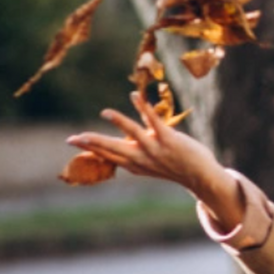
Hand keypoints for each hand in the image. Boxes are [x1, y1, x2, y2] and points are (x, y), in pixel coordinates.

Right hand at [66, 92, 243, 227]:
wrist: (201, 176)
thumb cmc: (174, 167)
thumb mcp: (150, 164)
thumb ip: (134, 156)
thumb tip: (119, 149)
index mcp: (134, 164)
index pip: (107, 155)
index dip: (90, 148)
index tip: (72, 140)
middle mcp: (142, 158)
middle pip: (113, 149)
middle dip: (93, 142)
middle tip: (73, 137)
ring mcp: (155, 149)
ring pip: (133, 134)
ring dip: (120, 121)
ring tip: (105, 112)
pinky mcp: (169, 139)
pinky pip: (154, 122)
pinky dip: (143, 108)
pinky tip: (134, 97)